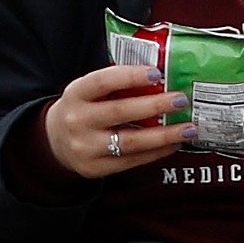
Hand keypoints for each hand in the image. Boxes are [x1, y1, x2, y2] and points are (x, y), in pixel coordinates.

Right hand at [41, 61, 178, 181]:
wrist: (55, 141)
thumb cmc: (83, 109)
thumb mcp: (88, 91)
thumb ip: (115, 85)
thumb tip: (159, 78)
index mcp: (76, 94)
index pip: (102, 82)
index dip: (129, 76)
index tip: (156, 73)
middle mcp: (77, 120)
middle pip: (120, 112)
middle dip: (155, 105)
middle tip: (180, 100)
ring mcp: (85, 147)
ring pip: (130, 141)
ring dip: (164, 135)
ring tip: (188, 128)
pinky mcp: (95, 168)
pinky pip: (132, 161)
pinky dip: (156, 152)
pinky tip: (173, 144)